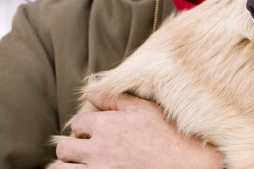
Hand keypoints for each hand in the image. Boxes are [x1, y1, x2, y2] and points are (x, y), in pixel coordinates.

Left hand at [54, 92, 223, 168]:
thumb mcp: (144, 110)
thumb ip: (115, 100)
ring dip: (68, 166)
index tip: (92, 133)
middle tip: (83, 151)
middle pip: (65, 148)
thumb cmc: (170, 136)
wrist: (187, 165)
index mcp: (106, 125)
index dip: (83, 128)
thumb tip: (90, 92)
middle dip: (70, 148)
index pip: (78, 123)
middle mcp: (97, 149)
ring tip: (80, 165)